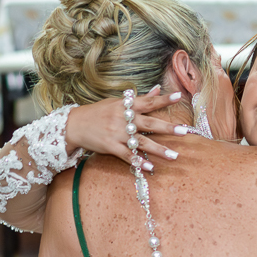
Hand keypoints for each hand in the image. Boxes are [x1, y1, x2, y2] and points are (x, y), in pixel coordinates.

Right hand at [67, 85, 183, 165]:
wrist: (72, 125)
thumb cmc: (98, 112)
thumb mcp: (117, 102)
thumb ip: (139, 99)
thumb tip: (158, 88)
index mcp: (124, 106)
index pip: (148, 101)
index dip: (163, 99)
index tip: (179, 96)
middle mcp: (122, 118)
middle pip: (148, 123)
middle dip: (167, 128)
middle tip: (184, 131)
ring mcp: (116, 133)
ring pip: (141, 142)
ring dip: (159, 149)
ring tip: (174, 156)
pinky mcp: (110, 146)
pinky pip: (127, 155)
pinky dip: (139, 162)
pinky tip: (151, 167)